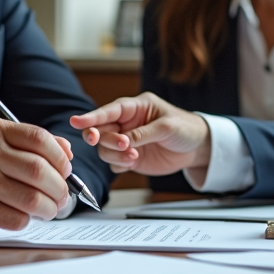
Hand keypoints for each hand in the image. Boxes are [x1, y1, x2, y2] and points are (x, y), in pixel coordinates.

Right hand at [0, 118, 73, 233]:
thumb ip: (31, 144)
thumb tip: (67, 152)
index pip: (38, 138)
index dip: (60, 157)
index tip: (66, 169)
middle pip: (39, 170)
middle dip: (59, 187)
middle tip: (62, 195)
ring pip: (32, 198)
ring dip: (49, 207)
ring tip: (50, 208)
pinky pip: (17, 218)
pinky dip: (28, 220)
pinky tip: (25, 216)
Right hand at [69, 92, 210, 175]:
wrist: (197, 148)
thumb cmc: (185, 127)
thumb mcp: (167, 126)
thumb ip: (143, 133)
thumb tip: (124, 141)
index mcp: (135, 107)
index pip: (108, 111)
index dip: (91, 116)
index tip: (76, 121)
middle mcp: (126, 123)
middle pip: (100, 131)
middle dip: (106, 139)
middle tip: (123, 145)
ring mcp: (127, 141)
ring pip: (104, 149)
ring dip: (115, 155)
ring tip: (134, 156)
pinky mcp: (130, 158)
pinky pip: (114, 164)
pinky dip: (119, 165)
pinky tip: (134, 162)